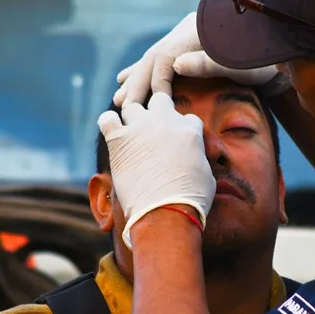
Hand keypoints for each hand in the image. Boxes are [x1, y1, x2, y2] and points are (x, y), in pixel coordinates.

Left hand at [98, 92, 215, 247]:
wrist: (166, 212)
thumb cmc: (190, 200)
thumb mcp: (207, 175)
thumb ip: (199, 158)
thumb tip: (195, 159)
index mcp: (190, 129)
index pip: (186, 117)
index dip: (181, 130)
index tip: (176, 144)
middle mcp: (165, 121)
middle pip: (160, 100)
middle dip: (157, 113)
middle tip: (153, 133)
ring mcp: (141, 127)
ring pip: (132, 107)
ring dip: (132, 119)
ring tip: (132, 136)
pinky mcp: (119, 139)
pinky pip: (107, 119)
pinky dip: (109, 124)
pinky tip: (113, 135)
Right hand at [114, 12, 287, 105]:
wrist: (280, 42)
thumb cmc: (264, 57)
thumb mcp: (240, 63)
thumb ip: (207, 63)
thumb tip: (174, 64)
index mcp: (195, 34)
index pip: (163, 59)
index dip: (153, 83)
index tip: (148, 106)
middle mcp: (187, 33)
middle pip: (153, 59)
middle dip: (137, 83)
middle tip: (121, 105)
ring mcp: (188, 38)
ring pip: (153, 59)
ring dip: (136, 79)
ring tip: (118, 94)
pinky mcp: (191, 47)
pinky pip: (161, 61)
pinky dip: (145, 71)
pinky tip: (128, 77)